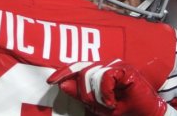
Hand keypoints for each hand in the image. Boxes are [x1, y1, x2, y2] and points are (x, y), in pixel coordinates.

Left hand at [47, 59, 172, 115]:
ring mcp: (116, 65)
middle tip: (100, 106)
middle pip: (83, 73)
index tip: (51, 81)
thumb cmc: (124, 111)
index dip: (64, 72)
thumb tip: (62, 84)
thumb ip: (81, 94)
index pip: (78, 67)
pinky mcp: (125, 68)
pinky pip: (105, 77)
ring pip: (93, 76)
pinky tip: (113, 101)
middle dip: (86, 94)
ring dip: (98, 97)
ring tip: (110, 105)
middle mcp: (106, 65)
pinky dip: (106, 92)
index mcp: (99, 72)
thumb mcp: (97, 105)